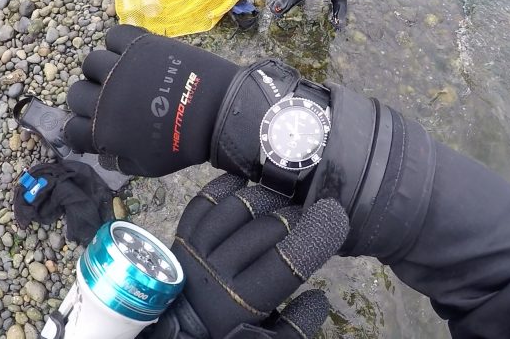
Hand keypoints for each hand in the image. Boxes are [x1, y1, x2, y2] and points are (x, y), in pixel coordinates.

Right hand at [63, 25, 238, 176]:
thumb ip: (121, 161)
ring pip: (91, 63)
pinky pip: (115, 36)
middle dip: (89, 100)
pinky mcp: (140, 47)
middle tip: (109, 100)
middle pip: (76, 94)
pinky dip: (119, 43)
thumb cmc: (184, 145)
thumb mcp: (149, 167)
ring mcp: (121, 69)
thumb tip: (105, 154)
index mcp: (105, 131)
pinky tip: (130, 53)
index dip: (81, 131)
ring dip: (101, 71)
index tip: (93, 126)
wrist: (216, 114)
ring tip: (119, 74)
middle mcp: (106, 98)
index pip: (72, 129)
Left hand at [144, 174, 349, 337]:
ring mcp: (196, 250)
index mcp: (243, 303)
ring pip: (236, 207)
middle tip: (308, 217)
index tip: (334, 215)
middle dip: (296, 215)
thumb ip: (297, 325)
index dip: (314, 234)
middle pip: (266, 228)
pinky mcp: (181, 236)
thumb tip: (319, 298)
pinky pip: (203, 202)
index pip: (285, 261)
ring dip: (265, 197)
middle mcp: (217, 271)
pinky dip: (225, 187)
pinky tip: (244, 185)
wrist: (175, 336)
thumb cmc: (225, 337)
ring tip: (281, 200)